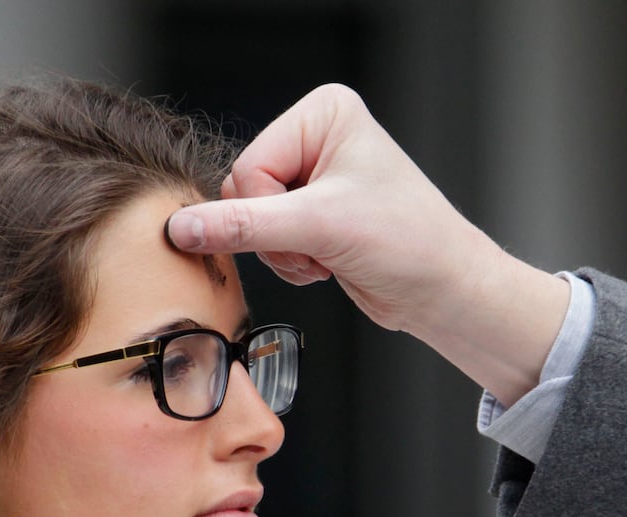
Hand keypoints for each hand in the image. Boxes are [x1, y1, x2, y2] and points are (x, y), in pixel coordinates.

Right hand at [167, 85, 569, 404]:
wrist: (443, 291)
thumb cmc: (410, 243)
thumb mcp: (320, 228)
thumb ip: (243, 226)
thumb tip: (183, 227)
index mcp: (324, 114)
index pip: (250, 164)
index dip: (269, 209)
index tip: (312, 226)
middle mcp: (318, 139)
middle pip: (246, 192)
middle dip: (276, 234)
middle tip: (320, 245)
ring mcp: (315, 179)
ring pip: (250, 222)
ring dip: (283, 253)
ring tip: (328, 255)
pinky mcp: (314, 216)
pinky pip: (267, 241)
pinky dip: (291, 262)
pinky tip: (327, 263)